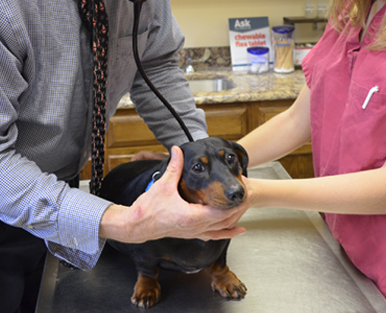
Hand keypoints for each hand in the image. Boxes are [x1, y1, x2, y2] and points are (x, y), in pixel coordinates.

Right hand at [100, 146, 249, 243]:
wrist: (136, 226)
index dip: (236, 201)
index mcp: (193, 216)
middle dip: (239, 207)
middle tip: (249, 194)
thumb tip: (177, 150)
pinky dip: (226, 232)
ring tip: (245, 208)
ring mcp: (194, 233)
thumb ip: (174, 167)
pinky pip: (213, 235)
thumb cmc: (148, 209)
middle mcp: (197, 227)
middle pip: (226, 220)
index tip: (244, 190)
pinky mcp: (191, 234)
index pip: (222, 211)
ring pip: (222, 230)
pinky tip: (235, 229)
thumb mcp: (163, 185)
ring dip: (235, 219)